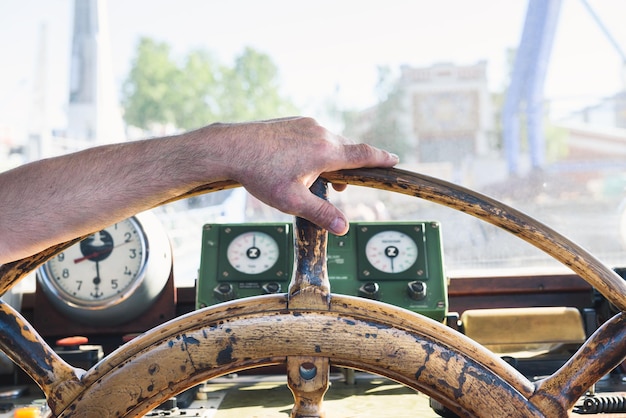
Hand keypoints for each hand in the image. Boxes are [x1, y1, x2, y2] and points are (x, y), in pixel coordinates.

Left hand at [223, 117, 398, 234]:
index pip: (363, 154)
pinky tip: (299, 162)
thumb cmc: (261, 173)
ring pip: (330, 141)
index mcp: (325, 151)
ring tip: (317, 177)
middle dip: (350, 166)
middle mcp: (320, 132)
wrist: (232, 147)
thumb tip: (343, 228)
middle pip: (347, 148)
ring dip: (331, 157)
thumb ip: (321, 213)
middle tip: (341, 185)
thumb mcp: (292, 200)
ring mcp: (306, 124)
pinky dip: (317, 148)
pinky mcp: (293, 122)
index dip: (381, 158)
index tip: (394, 159)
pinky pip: (315, 134)